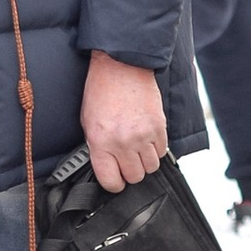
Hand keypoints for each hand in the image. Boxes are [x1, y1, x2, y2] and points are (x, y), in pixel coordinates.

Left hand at [80, 52, 167, 193]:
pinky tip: (146, 137)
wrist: (121, 67)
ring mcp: (144, 135)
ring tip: (136, 147)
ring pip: (151, 168)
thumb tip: (106, 166)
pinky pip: (162, 152)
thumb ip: (97, 147)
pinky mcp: (159, 127)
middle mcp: (123, 142)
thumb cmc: (100, 92)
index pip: (111, 181)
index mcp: (101, 141)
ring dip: (144, 161)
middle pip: (135, 177)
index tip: (114, 179)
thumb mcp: (88, 122)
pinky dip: (155, 149)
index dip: (113, 183)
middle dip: (130, 172)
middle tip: (125, 160)